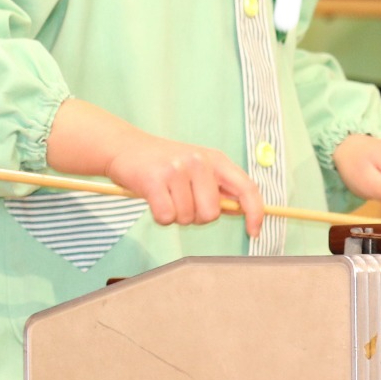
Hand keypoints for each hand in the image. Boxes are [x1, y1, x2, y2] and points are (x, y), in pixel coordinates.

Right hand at [102, 133, 263, 231]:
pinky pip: (166, 217)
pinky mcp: (154, 179)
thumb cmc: (164, 163)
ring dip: (175, 215)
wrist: (125, 147)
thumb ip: (219, 188)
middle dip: (196, 217)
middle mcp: (200, 161)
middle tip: (182, 202)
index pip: (247, 188)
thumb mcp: (198, 167)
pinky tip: (153, 199)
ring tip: (165, 195)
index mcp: (216, 159)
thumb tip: (242, 211)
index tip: (254, 232)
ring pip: (186, 218)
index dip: (255, 212)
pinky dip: (159, 217)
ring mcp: (177, 169)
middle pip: (212, 214)